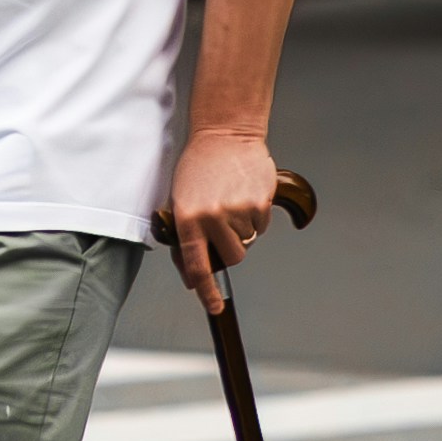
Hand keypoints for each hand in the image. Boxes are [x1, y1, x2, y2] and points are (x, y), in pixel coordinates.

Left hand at [168, 125, 280, 316]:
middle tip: (225, 227)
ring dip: (242, 229)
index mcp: (187, 218)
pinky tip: (244, 195)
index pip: (197, 266)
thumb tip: (191, 275)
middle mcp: (211, 217)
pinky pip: (261, 225)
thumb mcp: (180, 199)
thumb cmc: (198, 167)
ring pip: (247, 242)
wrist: (225, 133)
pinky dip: (255, 216)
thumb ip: (185, 237)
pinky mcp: (259, 202)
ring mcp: (237, 210)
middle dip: (231, 250)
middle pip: (232, 258)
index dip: (206, 291)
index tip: (213, 307)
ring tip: (232, 202)